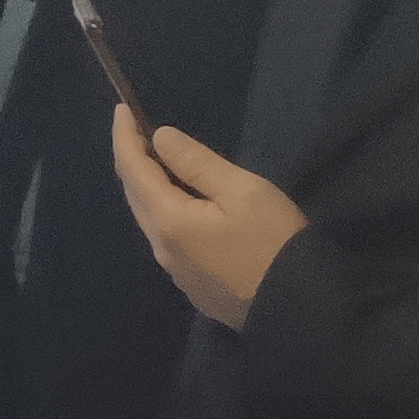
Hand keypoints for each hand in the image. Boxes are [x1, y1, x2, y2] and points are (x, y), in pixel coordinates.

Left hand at [111, 104, 307, 329]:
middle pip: (134, 195)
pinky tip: (180, 203)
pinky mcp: (191, 283)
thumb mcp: (242, 192)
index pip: (132, 170)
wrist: (297, 309)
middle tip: (137, 131)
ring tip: (156, 161)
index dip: (124, 137)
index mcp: (167, 220)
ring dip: (147, 186)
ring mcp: (174, 270)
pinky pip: (166, 238)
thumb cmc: (274, 243)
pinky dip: (164, 210)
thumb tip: (160, 138)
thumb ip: (197, 164)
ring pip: (149, 218)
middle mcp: (160, 247)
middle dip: (132, 160)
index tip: (121, 109)